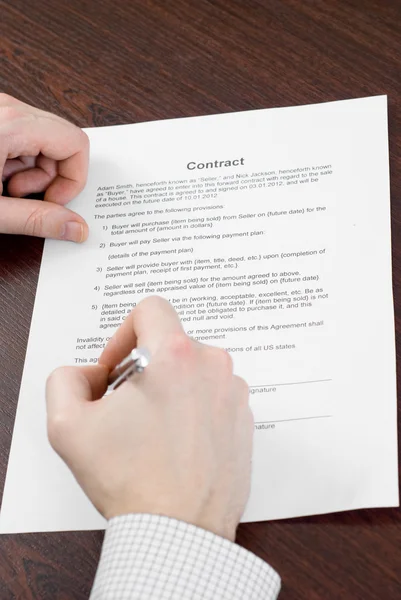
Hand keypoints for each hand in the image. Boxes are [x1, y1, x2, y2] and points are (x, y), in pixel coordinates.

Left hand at [0, 93, 88, 240]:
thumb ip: (36, 220)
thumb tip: (76, 228)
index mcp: (12, 124)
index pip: (75, 143)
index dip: (74, 179)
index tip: (55, 201)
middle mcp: (9, 110)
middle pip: (61, 143)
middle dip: (50, 178)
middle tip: (22, 198)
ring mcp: (0, 112)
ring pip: (41, 143)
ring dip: (30, 174)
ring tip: (3, 189)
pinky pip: (21, 139)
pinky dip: (14, 164)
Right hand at [46, 297, 252, 540]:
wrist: (179, 530)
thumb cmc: (130, 480)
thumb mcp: (67, 425)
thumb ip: (66, 379)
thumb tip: (91, 374)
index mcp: (175, 355)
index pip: (151, 309)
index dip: (124, 331)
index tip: (117, 365)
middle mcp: (213, 366)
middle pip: (172, 343)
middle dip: (144, 366)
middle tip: (127, 405)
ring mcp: (234, 394)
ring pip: (195, 370)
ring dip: (171, 387)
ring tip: (153, 428)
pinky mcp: (245, 419)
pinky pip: (214, 396)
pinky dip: (194, 408)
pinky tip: (178, 442)